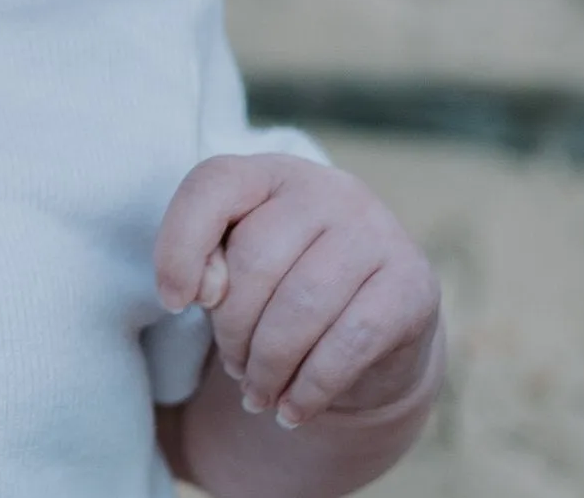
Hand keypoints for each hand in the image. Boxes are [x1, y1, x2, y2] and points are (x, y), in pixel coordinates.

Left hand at [155, 153, 440, 429]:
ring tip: (256, 393)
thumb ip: (206, 261)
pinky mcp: (412, 284)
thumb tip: (205, 290)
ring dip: (268, 366)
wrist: (378, 322)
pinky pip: (348, 343)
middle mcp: (329, 189)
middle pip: (256, 261)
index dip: (179, 246)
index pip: (212, 186)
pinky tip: (293, 410)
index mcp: (272, 172)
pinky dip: (310, 388)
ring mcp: (377, 232)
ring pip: (301, 307)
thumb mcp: (238, 264)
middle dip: (232, 329)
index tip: (171, 302)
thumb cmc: (286, 284)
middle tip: (233, 366)